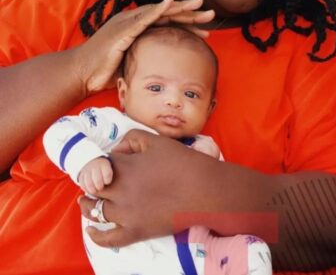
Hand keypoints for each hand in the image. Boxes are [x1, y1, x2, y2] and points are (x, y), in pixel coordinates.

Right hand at [73, 0, 214, 94]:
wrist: (83, 74)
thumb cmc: (105, 72)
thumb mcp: (133, 64)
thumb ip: (148, 60)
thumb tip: (165, 71)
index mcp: (139, 30)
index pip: (168, 25)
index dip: (188, 26)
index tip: (206, 32)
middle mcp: (134, 22)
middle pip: (168, 16)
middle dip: (191, 14)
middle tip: (211, 14)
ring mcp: (128, 23)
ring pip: (160, 12)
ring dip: (181, 8)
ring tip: (199, 4)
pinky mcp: (122, 29)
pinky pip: (144, 17)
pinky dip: (158, 9)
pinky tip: (171, 3)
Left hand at [78, 130, 217, 247]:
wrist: (206, 190)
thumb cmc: (186, 163)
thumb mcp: (159, 142)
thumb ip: (133, 139)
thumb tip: (117, 149)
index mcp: (125, 167)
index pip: (103, 163)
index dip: (106, 162)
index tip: (112, 164)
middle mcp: (121, 190)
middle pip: (94, 186)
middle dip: (92, 183)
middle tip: (97, 182)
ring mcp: (127, 213)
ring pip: (95, 211)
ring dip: (87, 205)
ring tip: (86, 202)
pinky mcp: (136, 231)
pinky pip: (109, 238)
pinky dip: (96, 236)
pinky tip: (92, 231)